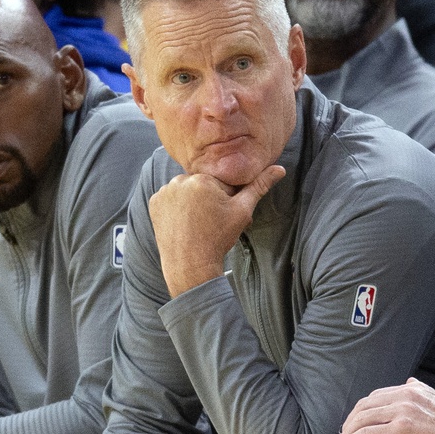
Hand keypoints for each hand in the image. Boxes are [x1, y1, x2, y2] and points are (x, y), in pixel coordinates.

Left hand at [151, 165, 284, 295]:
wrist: (190, 264)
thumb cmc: (218, 238)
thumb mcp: (242, 211)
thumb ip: (259, 186)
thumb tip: (280, 168)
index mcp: (202, 179)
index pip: (219, 182)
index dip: (225, 199)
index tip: (222, 215)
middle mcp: (179, 180)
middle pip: (201, 184)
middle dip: (207, 198)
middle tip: (210, 222)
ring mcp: (164, 192)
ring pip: (185, 190)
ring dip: (191, 201)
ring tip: (196, 223)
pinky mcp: (154, 203)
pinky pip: (169, 198)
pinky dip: (176, 207)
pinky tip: (183, 222)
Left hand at [336, 378, 434, 433]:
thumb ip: (422, 392)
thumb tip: (410, 380)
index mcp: (412, 389)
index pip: (375, 397)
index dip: (360, 412)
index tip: (353, 426)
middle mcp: (405, 395)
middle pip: (364, 406)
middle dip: (349, 423)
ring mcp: (402, 411)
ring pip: (362, 420)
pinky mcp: (401, 429)